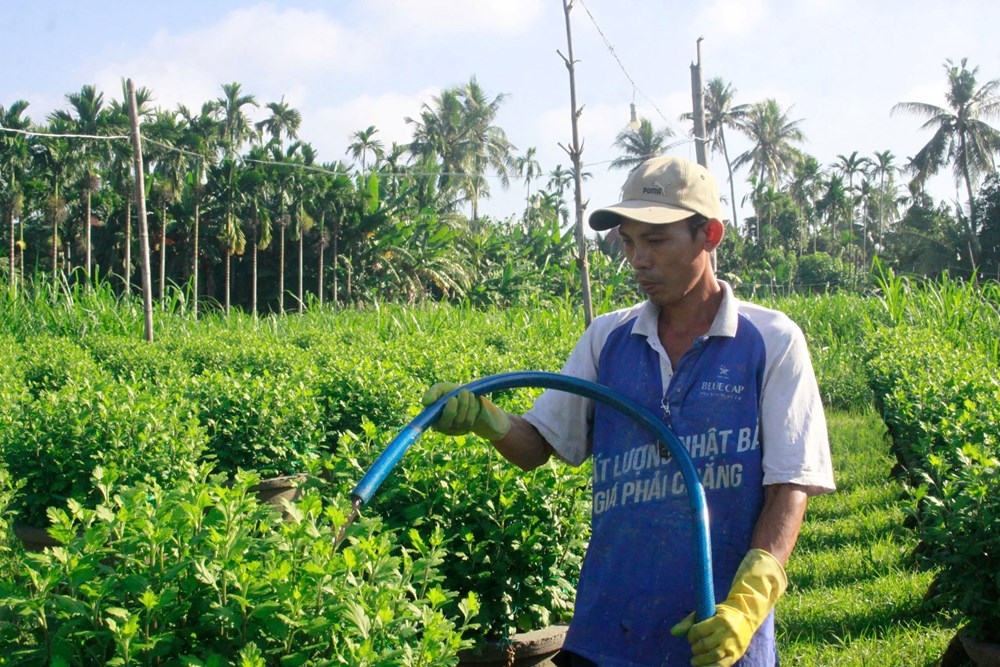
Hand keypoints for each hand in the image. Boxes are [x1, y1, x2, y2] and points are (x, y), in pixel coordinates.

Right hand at [421, 382, 511, 441]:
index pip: (429, 421)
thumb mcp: (439, 389)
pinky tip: (471, 397)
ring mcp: (454, 429)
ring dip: (465, 403)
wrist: (465, 395)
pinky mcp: (465, 428)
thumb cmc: (447, 393)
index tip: (452, 399)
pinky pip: (468, 420)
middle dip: (454, 408)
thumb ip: (432, 393)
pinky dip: (471, 407)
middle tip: (461, 392)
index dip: (437, 413)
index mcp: (430, 417)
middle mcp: (441, 426)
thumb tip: (425, 402)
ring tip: (465, 391)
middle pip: (445, 423)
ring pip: (459, 420)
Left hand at [670, 549, 787, 665]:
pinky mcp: (737, 654)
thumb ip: (689, 622)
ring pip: (713, 656)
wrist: (747, 616)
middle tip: (693, 648)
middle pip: (704, 644)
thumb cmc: (722, 614)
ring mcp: (733, 645)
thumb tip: (673, 633)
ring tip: (695, 660)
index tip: (690, 637)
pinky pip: (722, 665)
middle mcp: (727, 633)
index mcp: (720, 620)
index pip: (698, 630)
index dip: (690, 635)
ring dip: (700, 660)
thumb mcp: (707, 611)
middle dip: (695, 648)